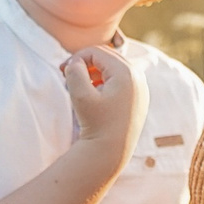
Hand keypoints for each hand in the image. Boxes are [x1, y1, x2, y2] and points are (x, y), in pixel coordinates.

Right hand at [64, 46, 145, 164]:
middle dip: (86, 62)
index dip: (77, 57)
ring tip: (80, 83)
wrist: (112, 152)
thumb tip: (76, 61)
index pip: (97, 52)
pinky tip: (94, 92)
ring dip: (95, 70)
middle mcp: (138, 76)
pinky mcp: (140, 96)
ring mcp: (141, 87)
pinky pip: (121, 78)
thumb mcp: (81, 96)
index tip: (63, 70)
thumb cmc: (96, 124)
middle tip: (68, 73)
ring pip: (114, 66)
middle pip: (107, 56)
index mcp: (126, 73)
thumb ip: (75, 72)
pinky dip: (106, 79)